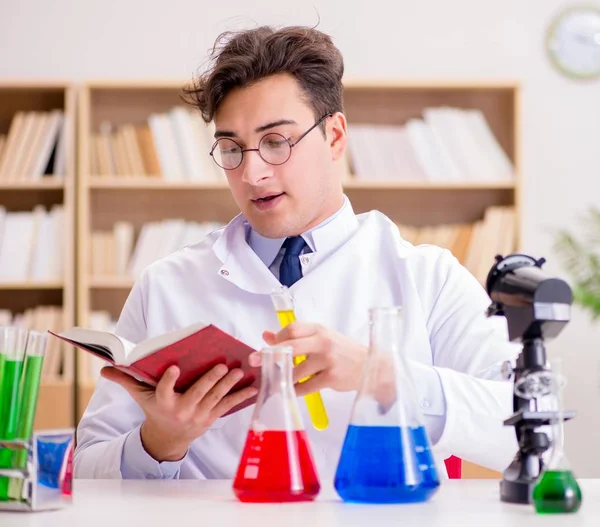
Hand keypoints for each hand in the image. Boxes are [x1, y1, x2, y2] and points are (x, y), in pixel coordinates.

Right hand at [101, 364, 257, 461]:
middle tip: (221, 366)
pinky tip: (254, 386)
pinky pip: (228, 406)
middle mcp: (182, 410)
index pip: (164, 390)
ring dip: (229, 385)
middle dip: (210, 380)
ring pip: (216, 398)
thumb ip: (126, 380)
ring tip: (239, 371)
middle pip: (197, 393)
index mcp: (164, 403)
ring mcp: (199, 415)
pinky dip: (242, 396)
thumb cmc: (154, 409)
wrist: (168, 437)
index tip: (174, 368)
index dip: (169, 380)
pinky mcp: (212, 417)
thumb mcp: (140, 396)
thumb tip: (104, 367)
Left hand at [248, 322, 367, 395]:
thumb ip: (296, 337)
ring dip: (282, 378)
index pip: (293, 329)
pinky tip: (291, 391)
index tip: (268, 348)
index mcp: (320, 329)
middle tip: (255, 362)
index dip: (277, 338)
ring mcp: (328, 360)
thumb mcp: (321, 338)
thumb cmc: (343, 352)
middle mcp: (323, 342)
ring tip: (274, 381)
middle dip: (269, 355)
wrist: (371, 366)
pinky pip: (306, 386)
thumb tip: (266, 336)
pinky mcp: (331, 378)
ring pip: (296, 370)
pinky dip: (295, 390)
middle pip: (291, 346)